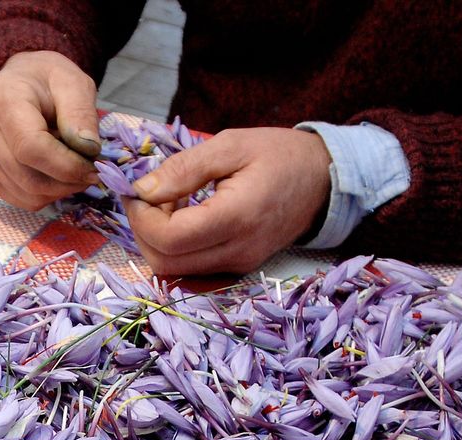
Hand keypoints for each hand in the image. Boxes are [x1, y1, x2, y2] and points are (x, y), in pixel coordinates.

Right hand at [0, 51, 101, 210]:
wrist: (17, 82)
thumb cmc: (46, 80)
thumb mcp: (72, 82)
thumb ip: (81, 113)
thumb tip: (89, 149)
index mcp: (2, 101)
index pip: (31, 148)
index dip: (66, 165)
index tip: (93, 167)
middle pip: (29, 178)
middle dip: (68, 182)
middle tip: (91, 170)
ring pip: (27, 194)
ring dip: (60, 190)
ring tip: (73, 167)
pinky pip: (21, 199)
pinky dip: (47, 194)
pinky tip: (55, 173)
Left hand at [124, 127, 331, 275]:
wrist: (324, 179)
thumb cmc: (279, 154)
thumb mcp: (230, 145)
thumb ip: (184, 169)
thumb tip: (142, 190)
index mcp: (237, 217)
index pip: (169, 238)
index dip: (141, 217)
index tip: (138, 190)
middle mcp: (238, 251)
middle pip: (165, 262)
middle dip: (143, 230)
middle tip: (149, 196)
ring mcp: (239, 265)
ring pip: (175, 271)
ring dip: (158, 239)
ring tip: (169, 203)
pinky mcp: (238, 268)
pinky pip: (192, 269)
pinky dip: (176, 248)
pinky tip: (184, 218)